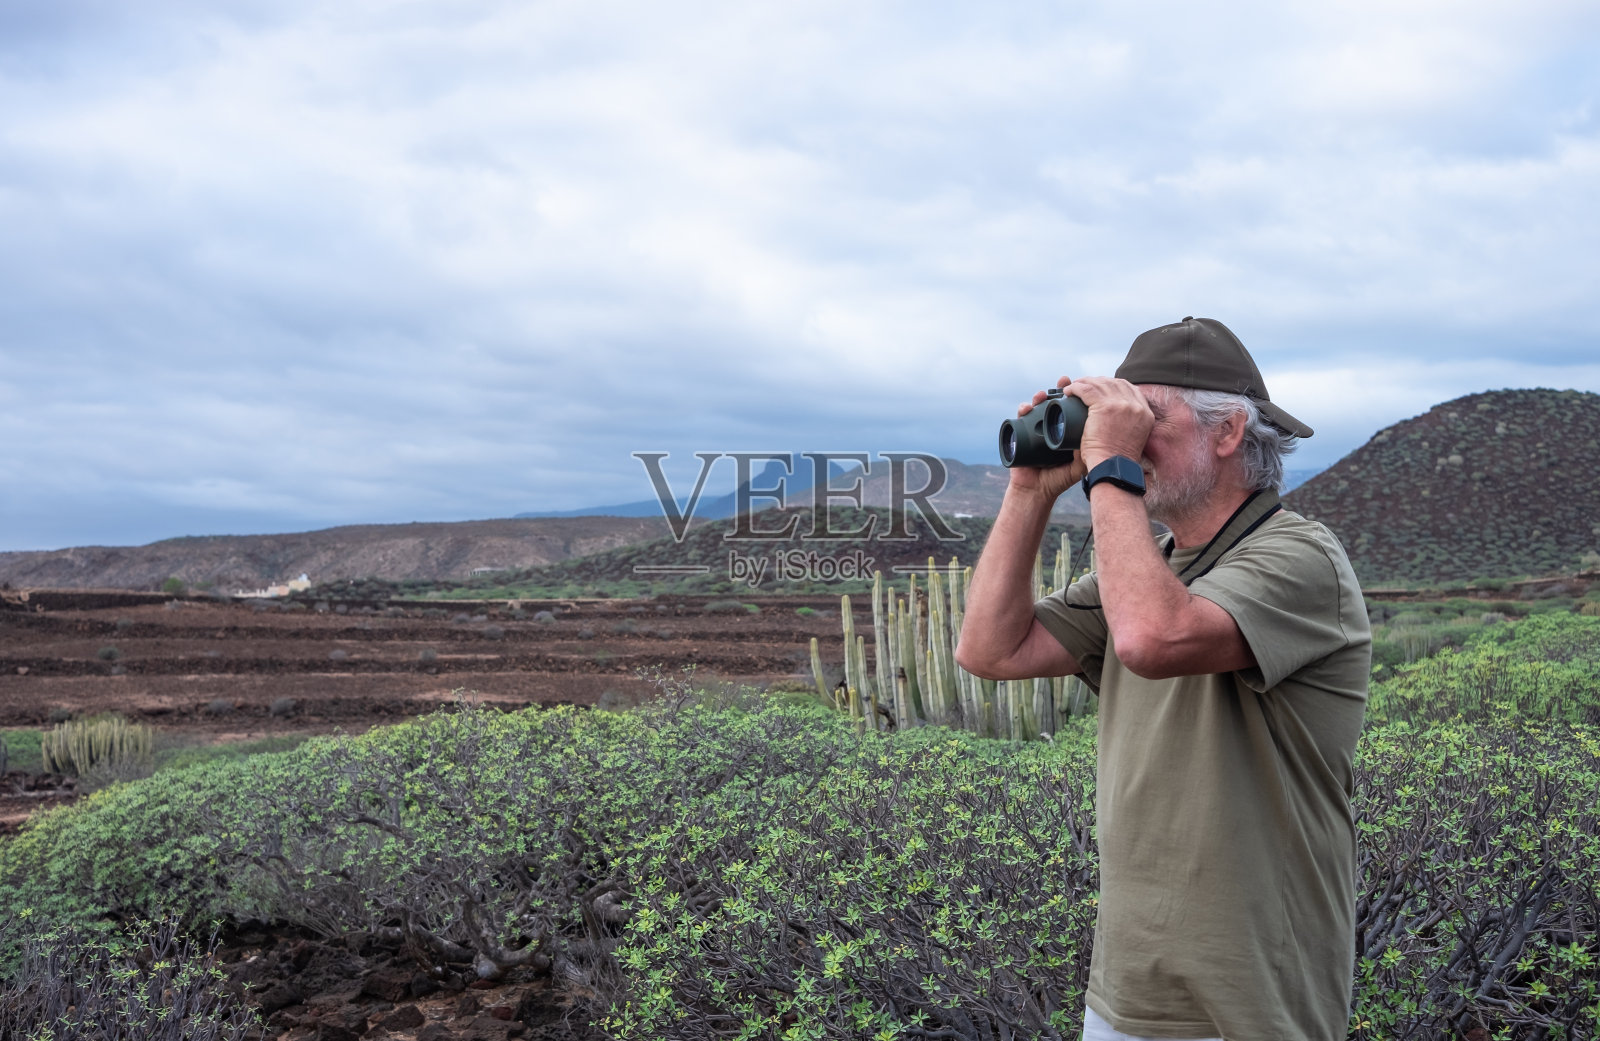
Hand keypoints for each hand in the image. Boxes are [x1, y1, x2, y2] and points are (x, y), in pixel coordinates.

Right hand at [1006, 377, 1088, 502]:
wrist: (1037, 491)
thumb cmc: (1059, 479)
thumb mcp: (1079, 466)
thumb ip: (1089, 454)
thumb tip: (1099, 435)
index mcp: (1066, 430)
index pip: (1072, 408)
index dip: (1077, 394)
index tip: (1083, 384)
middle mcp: (1051, 426)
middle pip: (1055, 401)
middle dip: (1059, 389)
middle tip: (1064, 381)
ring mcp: (1035, 428)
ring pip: (1037, 406)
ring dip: (1039, 396)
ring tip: (1043, 395)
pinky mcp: (1019, 433)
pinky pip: (1020, 417)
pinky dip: (1022, 409)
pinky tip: (1026, 408)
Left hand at [1063, 377, 1153, 469]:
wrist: (1113, 469)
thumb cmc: (1117, 462)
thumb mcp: (1133, 438)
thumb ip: (1130, 426)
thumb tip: (1118, 421)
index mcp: (1145, 413)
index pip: (1130, 389)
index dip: (1113, 385)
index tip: (1101, 388)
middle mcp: (1136, 406)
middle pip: (1115, 383)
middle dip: (1099, 381)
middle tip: (1085, 385)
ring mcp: (1122, 405)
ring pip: (1100, 384)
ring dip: (1085, 382)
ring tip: (1074, 387)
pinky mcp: (1105, 407)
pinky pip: (1086, 390)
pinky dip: (1075, 388)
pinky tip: (1068, 391)